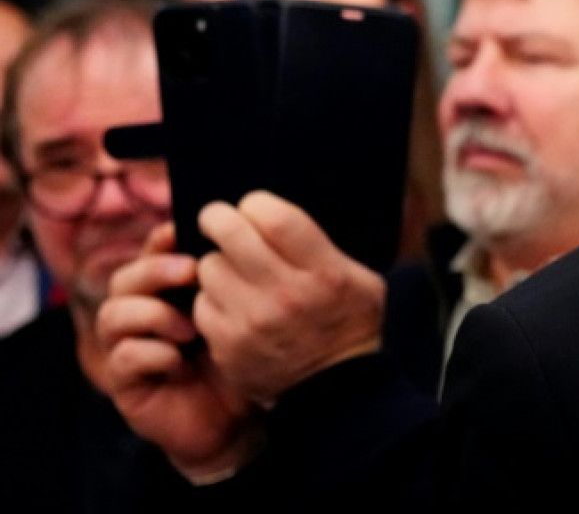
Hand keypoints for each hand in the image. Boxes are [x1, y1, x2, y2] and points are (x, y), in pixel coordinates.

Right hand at [97, 222, 263, 479]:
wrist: (238, 420)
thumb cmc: (241, 359)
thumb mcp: (242, 314)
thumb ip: (233, 280)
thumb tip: (239, 236)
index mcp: (168, 292)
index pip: (151, 254)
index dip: (161, 240)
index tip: (182, 231)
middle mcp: (141, 316)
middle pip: (124, 278)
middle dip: (155, 270)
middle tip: (191, 272)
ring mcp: (129, 349)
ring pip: (113, 315)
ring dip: (152, 314)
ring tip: (190, 328)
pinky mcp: (126, 385)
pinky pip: (122, 358)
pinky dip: (151, 354)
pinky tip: (178, 361)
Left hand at [194, 191, 385, 406]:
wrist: (338, 389)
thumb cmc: (350, 322)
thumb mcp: (362, 279)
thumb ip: (326, 247)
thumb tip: (280, 214)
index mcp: (323, 272)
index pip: (274, 217)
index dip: (256, 203)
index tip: (252, 207)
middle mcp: (286, 295)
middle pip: (231, 233)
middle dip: (218, 218)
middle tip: (217, 218)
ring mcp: (252, 322)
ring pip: (209, 267)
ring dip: (217, 263)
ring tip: (232, 269)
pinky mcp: (228, 345)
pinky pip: (202, 304)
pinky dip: (212, 299)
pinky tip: (230, 303)